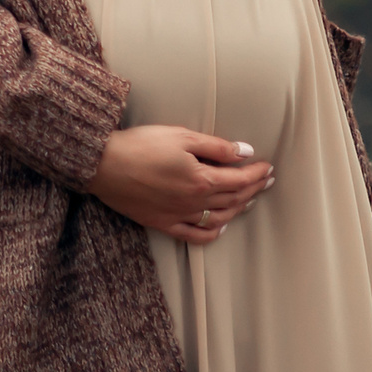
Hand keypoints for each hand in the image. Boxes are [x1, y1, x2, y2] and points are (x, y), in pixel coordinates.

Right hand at [88, 125, 274, 242]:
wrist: (103, 165)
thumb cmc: (141, 145)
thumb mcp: (181, 136)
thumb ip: (216, 147)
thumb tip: (245, 152)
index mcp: (202, 180)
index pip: (240, 180)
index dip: (257, 174)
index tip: (268, 167)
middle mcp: (194, 202)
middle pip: (233, 198)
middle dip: (254, 189)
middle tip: (266, 181)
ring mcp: (179, 216)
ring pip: (219, 218)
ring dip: (238, 209)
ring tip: (249, 200)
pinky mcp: (162, 223)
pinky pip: (194, 235)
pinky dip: (212, 233)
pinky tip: (220, 226)